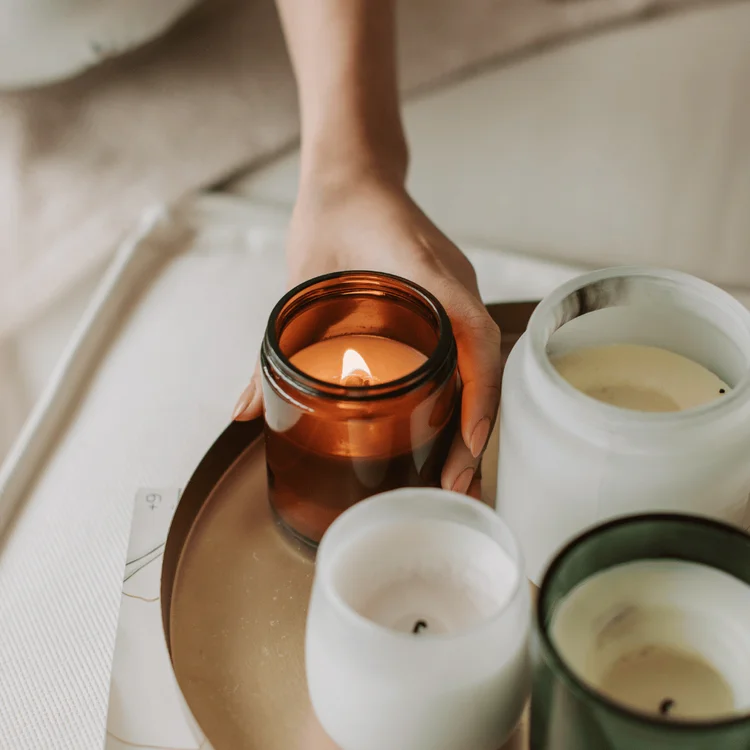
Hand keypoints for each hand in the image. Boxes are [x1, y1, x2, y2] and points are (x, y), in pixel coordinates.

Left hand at [232, 173, 501, 495]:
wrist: (353, 176)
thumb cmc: (329, 217)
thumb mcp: (299, 284)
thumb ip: (271, 350)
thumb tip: (244, 413)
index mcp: (428, 275)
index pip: (473, 338)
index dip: (477, 395)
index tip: (465, 445)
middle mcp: (455, 287)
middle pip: (484, 364)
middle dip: (477, 428)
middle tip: (457, 487)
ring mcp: (457, 293)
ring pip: (481, 363)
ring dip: (474, 417)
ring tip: (456, 474)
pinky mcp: (448, 300)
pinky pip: (467, 351)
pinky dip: (465, 394)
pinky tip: (447, 428)